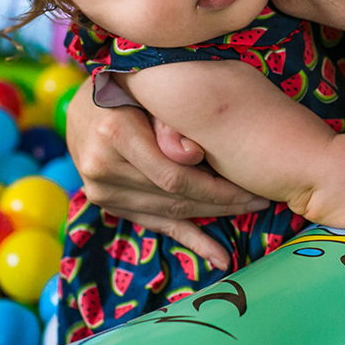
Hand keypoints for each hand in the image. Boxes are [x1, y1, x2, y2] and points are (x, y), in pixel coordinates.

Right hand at [64, 83, 268, 269]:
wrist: (84, 101)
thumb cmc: (127, 88)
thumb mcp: (150, 91)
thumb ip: (169, 122)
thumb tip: (193, 155)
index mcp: (114, 134)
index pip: (174, 176)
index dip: (216, 188)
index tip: (251, 187)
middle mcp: (102, 168)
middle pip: (174, 197)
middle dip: (222, 201)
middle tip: (259, 201)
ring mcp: (100, 190)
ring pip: (169, 212)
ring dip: (212, 216)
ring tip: (248, 213)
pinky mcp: (107, 203)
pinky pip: (154, 224)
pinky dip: (190, 240)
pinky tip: (219, 257)